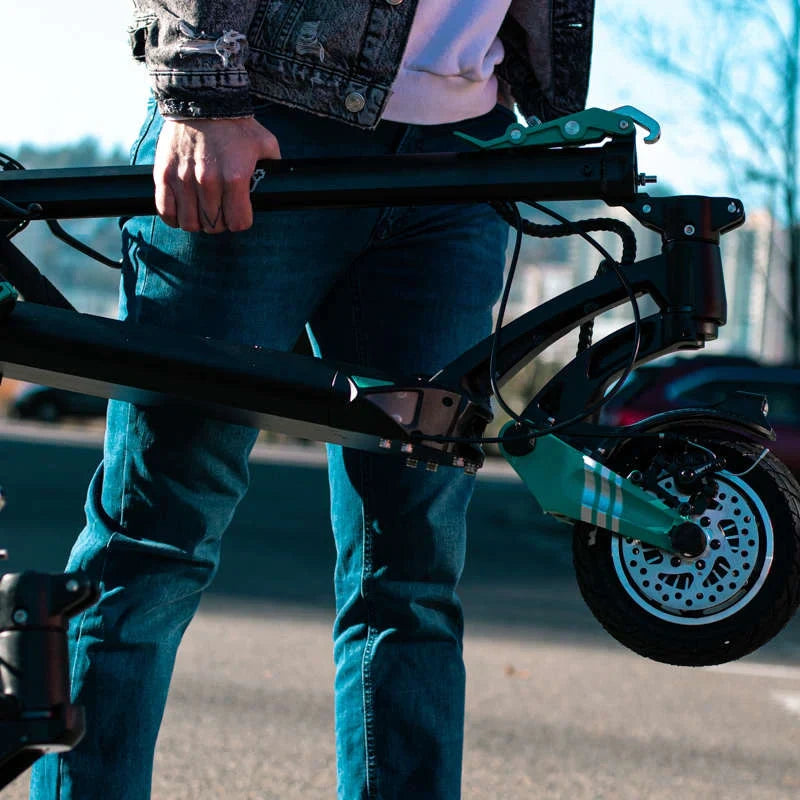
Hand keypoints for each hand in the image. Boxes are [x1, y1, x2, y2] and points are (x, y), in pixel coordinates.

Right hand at [153, 117, 280, 233]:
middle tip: (221, 211)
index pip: (238, 222)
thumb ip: (274, 167)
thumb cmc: (236, 125)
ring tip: (202, 211)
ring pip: (190, 223)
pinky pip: (166, 210)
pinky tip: (183, 211)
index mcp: (235, 178)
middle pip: (214, 225)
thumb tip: (280, 185)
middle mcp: (208, 182)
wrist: (202, 99)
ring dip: (198, 221)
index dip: (241, 221)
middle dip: (220, 223)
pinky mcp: (164, 174)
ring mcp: (183, 179)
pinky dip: (174, 217)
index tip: (239, 214)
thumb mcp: (265, 144)